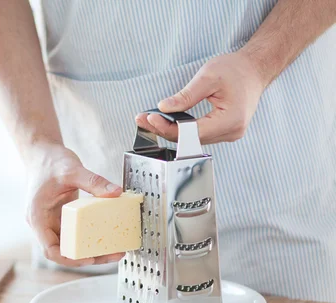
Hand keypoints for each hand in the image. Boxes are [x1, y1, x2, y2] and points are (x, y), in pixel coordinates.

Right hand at [25, 143, 123, 266]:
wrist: (42, 153)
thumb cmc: (49, 162)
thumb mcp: (72, 169)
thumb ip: (93, 181)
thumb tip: (115, 192)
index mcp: (38, 217)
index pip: (50, 249)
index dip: (69, 258)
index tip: (89, 258)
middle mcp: (43, 223)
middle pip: (64, 250)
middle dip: (88, 256)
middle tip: (112, 254)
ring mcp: (52, 222)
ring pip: (71, 244)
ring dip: (91, 249)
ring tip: (114, 249)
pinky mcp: (62, 218)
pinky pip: (76, 232)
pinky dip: (90, 236)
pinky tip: (107, 234)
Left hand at [135, 51, 266, 143]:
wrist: (254, 69)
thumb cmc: (235, 70)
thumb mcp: (208, 77)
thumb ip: (186, 95)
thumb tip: (163, 108)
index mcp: (230, 120)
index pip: (191, 132)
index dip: (168, 127)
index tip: (150, 117)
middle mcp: (231, 132)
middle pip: (189, 139)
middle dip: (164, 129)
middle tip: (142, 119)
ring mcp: (228, 134)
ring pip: (192, 139)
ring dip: (170, 130)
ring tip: (150, 119)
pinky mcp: (223, 132)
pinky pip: (198, 135)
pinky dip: (181, 129)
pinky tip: (166, 121)